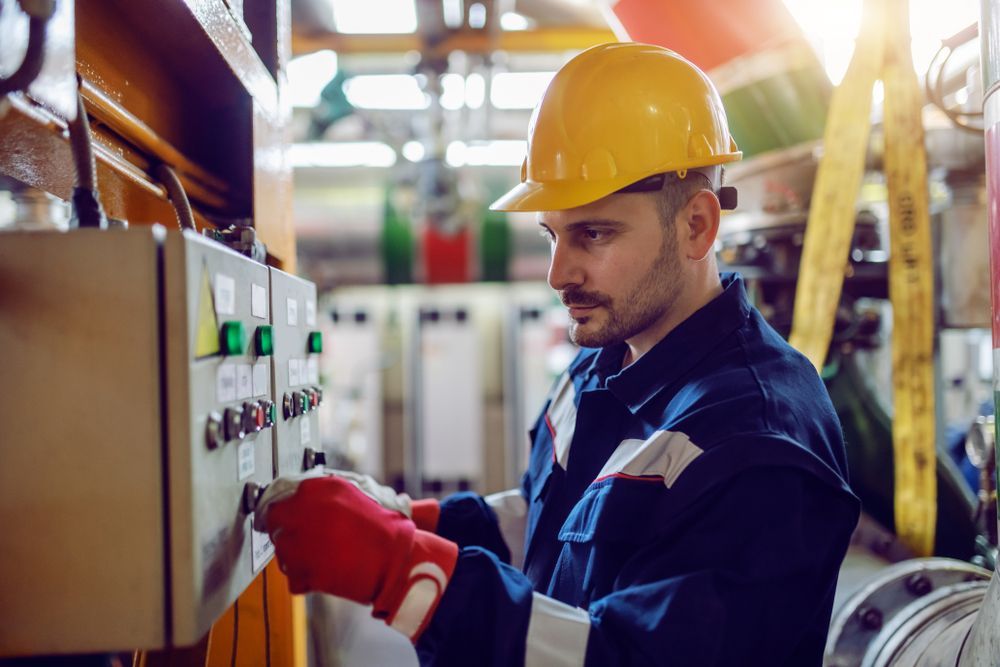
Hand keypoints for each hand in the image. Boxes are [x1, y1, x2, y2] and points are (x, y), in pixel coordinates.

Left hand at [255, 474, 457, 639]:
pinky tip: (325, 572)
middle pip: (275, 521)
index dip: (284, 507)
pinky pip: (293, 575)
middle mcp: (305, 510)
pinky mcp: (303, 570)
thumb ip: (326, 494)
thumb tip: (302, 498)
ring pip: (281, 549)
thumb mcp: (358, 495)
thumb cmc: (384, 529)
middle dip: (287, 530)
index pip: (281, 493)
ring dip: (294, 554)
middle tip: (305, 539)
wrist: (397, 560)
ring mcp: (301, 541)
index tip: (285, 515)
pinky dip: (305, 578)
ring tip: (323, 556)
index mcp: (320, 487)